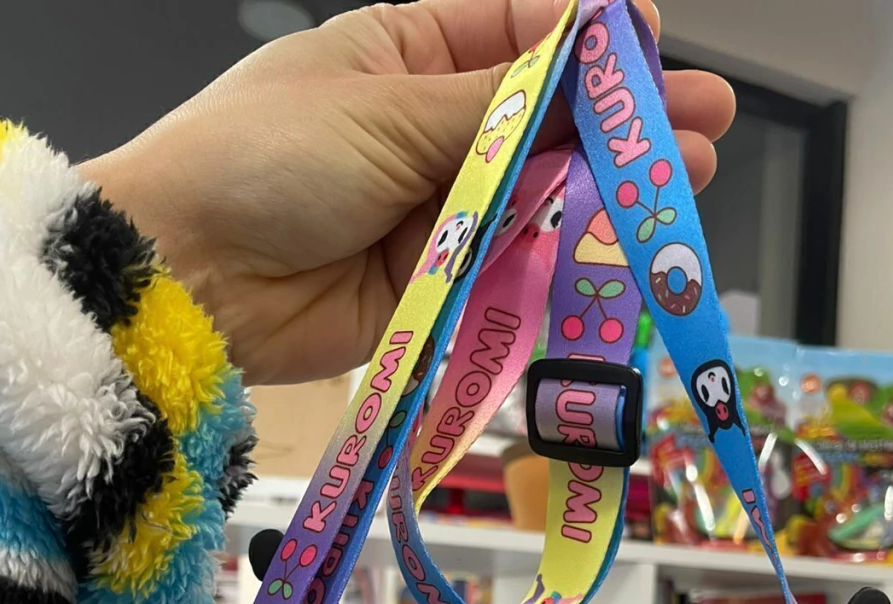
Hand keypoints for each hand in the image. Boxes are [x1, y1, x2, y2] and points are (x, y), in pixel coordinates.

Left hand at [86, 0, 734, 385]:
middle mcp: (432, 128)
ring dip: (606, 193)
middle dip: (620, 123)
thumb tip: (588, 62)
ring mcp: (439, 209)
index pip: (525, 31)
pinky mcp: (438, 282)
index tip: (650, 55)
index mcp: (411, 51)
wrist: (192, 277)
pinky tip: (616, 247)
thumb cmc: (264, 158)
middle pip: (548, 120)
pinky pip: (511, 265)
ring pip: (540, 195)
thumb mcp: (385, 109)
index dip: (593, 42)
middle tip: (699, 128)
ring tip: (679, 185)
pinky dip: (561, 259)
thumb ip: (496, 103)